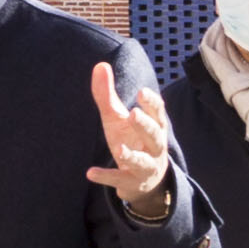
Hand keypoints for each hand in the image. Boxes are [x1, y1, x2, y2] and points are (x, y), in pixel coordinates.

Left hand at [88, 69, 177, 206]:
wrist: (143, 180)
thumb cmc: (131, 140)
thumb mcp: (117, 118)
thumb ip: (108, 95)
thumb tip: (100, 65)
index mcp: (154, 127)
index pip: (158, 113)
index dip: (151, 103)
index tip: (142, 92)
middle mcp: (154, 146)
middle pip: (154, 135)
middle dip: (145, 125)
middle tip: (133, 114)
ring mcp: (146, 166)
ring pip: (143, 162)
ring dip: (132, 156)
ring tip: (119, 149)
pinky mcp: (132, 182)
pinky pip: (120, 179)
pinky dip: (107, 177)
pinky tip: (90, 173)